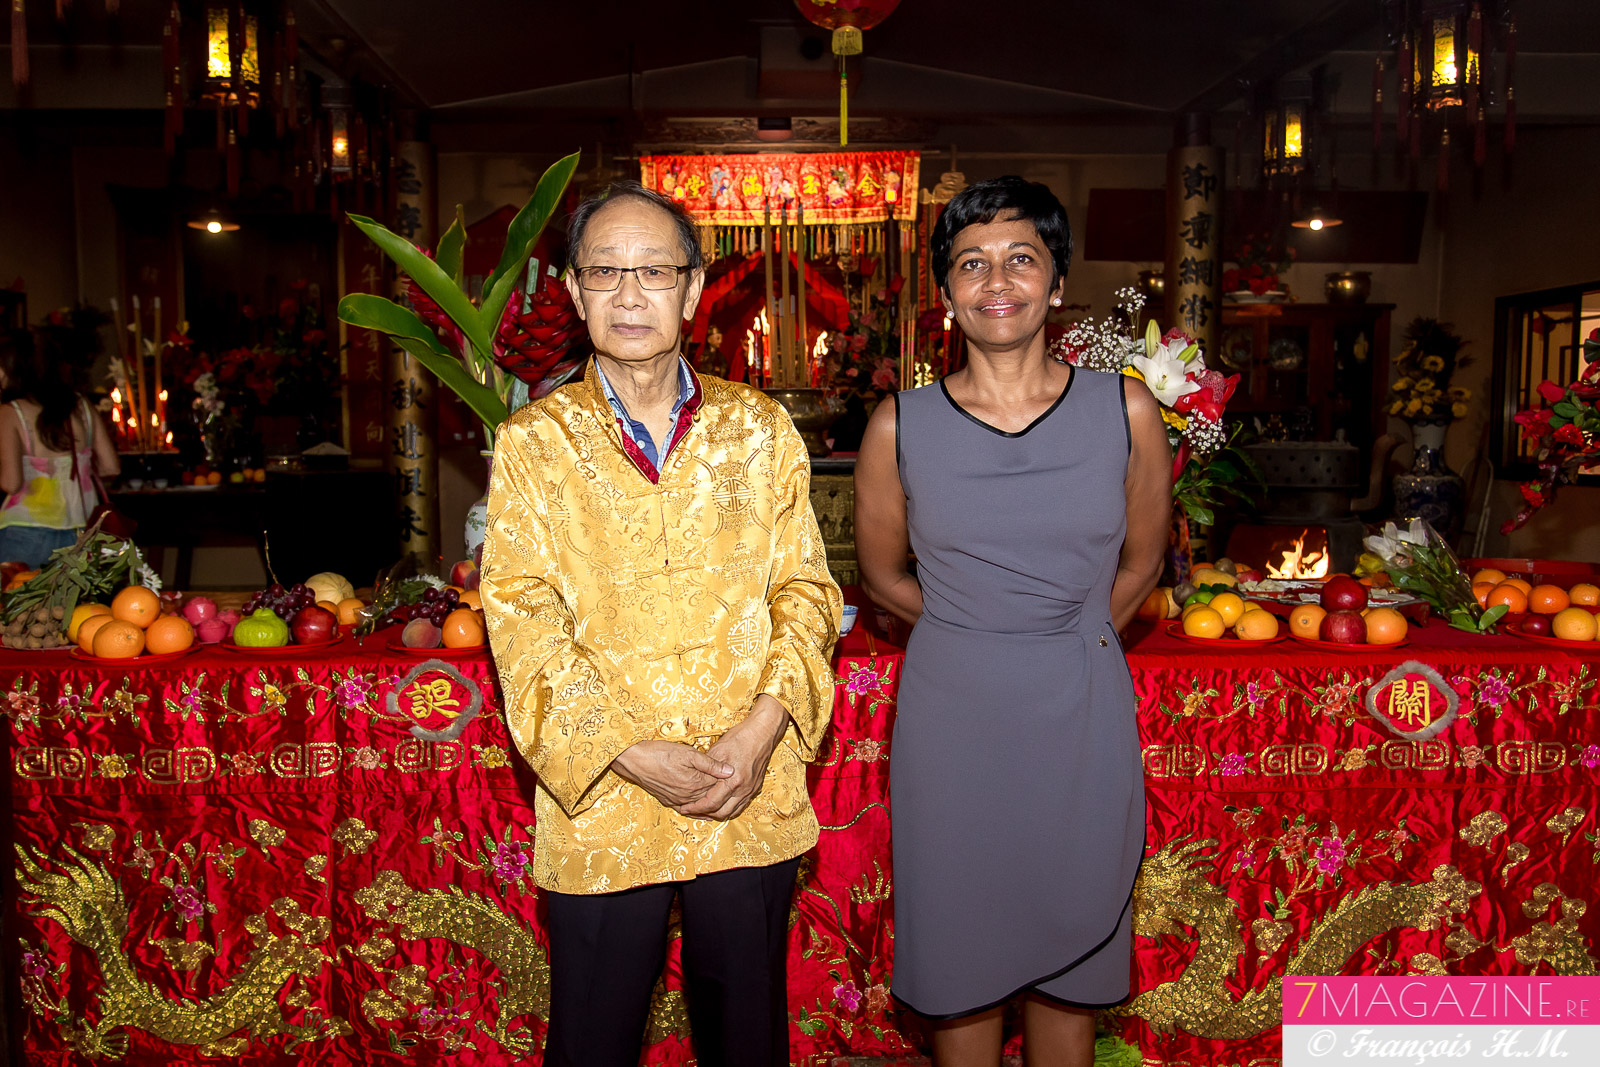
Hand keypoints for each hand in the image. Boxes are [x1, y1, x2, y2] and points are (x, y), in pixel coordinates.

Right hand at [612, 740, 732, 810]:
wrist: (635, 761)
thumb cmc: (661, 753)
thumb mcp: (688, 753)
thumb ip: (710, 764)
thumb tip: (731, 771)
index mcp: (696, 784)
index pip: (718, 785)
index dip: (727, 780)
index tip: (737, 774)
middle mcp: (689, 796)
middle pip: (711, 797)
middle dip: (723, 793)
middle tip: (735, 790)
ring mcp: (678, 801)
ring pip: (701, 806)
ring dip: (712, 805)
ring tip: (725, 803)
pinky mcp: (669, 802)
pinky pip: (687, 811)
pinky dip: (697, 812)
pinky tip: (703, 812)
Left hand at [679, 695, 789, 820]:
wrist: (763, 732)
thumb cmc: (741, 738)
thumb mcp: (719, 749)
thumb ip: (707, 768)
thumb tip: (694, 779)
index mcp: (733, 781)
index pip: (711, 803)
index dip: (696, 808)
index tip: (685, 807)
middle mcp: (743, 789)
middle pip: (721, 813)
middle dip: (705, 814)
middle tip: (692, 810)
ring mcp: (750, 790)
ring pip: (732, 812)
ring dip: (717, 813)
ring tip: (704, 810)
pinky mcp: (755, 788)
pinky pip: (741, 805)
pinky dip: (729, 808)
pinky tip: (720, 803)